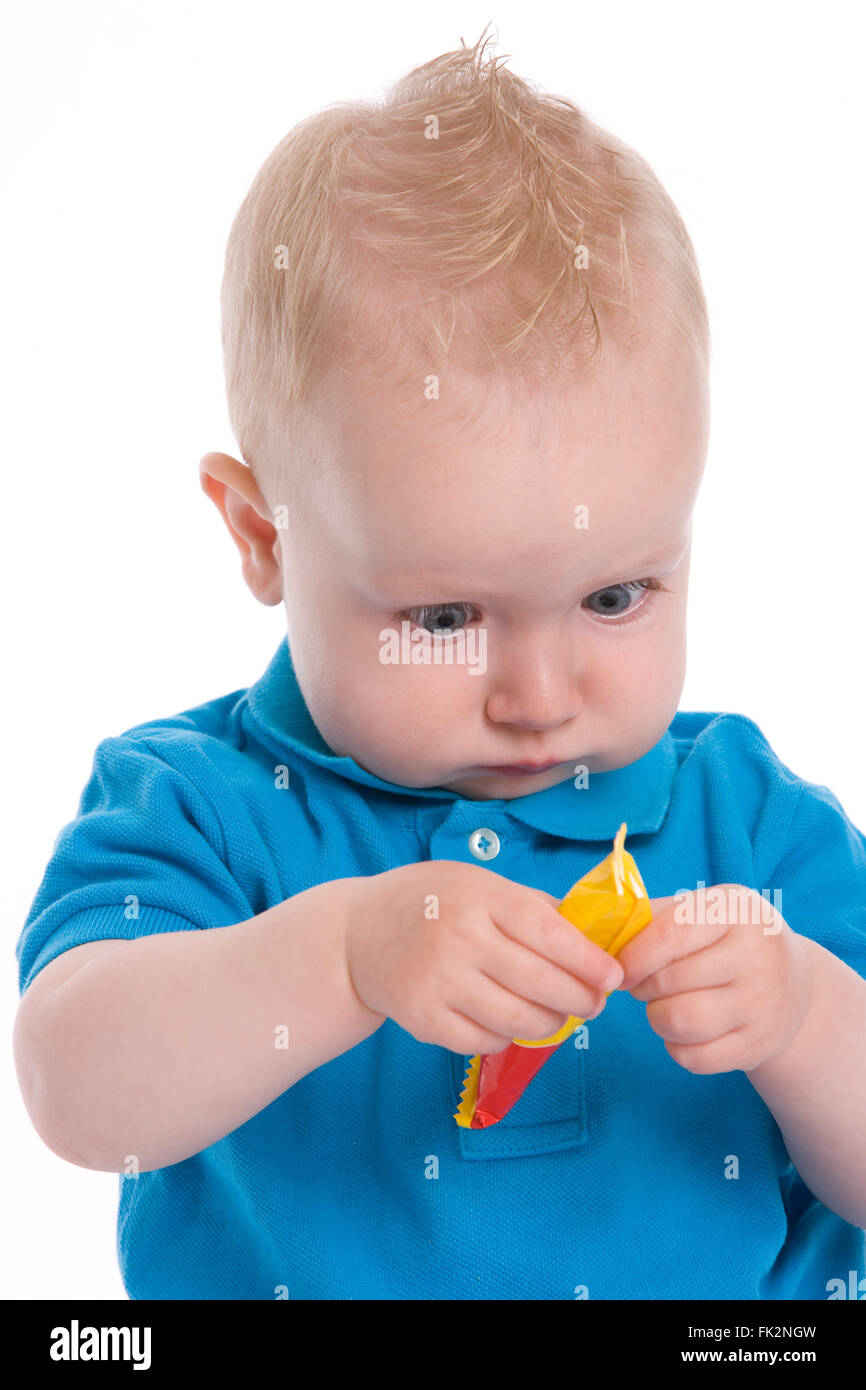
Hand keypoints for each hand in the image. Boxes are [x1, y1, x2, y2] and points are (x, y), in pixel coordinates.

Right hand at [343, 861, 623, 1055]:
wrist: (356, 935)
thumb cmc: (429, 903)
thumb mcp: (478, 884)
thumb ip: (530, 907)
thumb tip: (592, 936)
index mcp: (481, 898)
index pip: (550, 934)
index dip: (588, 960)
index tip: (613, 976)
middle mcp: (461, 939)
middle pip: (541, 983)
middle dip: (581, 1000)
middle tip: (594, 1003)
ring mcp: (440, 982)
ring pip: (519, 1020)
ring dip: (551, 1024)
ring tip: (558, 1016)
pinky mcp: (423, 1019)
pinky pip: (485, 1041)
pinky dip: (507, 1036)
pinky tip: (510, 1021)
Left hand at [614, 886, 813, 1073]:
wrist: (794, 984)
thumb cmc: (728, 940)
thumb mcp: (703, 910)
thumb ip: (654, 916)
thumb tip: (604, 935)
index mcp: (737, 911)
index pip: (672, 934)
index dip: (634, 955)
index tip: (620, 967)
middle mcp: (758, 956)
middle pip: (670, 981)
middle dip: (642, 987)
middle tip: (644, 985)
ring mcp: (763, 1004)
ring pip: (681, 1022)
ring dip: (657, 1018)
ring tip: (663, 1006)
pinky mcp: (759, 1045)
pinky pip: (695, 1058)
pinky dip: (676, 1047)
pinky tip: (684, 1031)